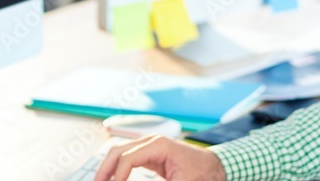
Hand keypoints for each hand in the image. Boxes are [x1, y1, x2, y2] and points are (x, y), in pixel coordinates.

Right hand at [93, 134, 225, 180]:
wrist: (215, 167)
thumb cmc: (202, 174)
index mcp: (158, 145)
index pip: (128, 158)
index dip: (117, 176)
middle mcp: (151, 141)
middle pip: (117, 151)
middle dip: (104, 169)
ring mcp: (149, 146)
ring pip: (119, 153)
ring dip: (107, 168)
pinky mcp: (149, 154)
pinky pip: (126, 159)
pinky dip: (116, 169)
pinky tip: (112, 180)